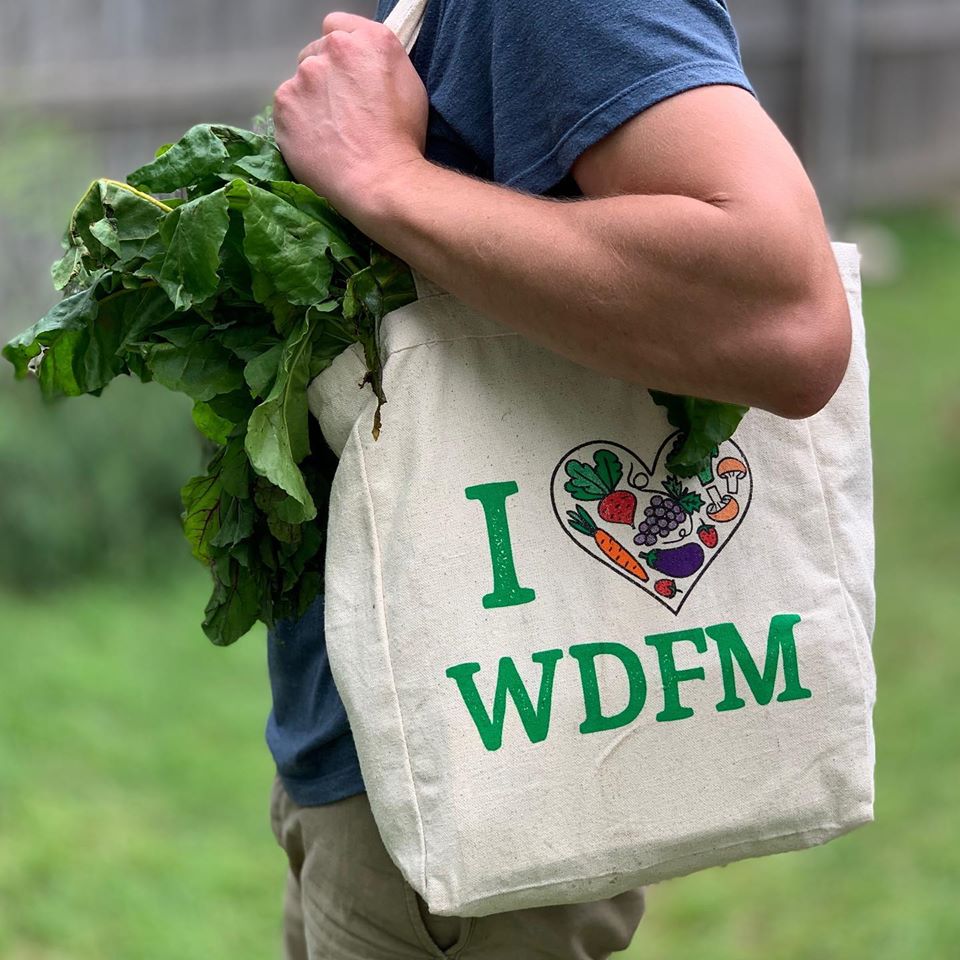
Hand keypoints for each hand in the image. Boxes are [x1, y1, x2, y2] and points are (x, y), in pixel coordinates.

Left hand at [273, 12, 428, 218]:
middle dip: (325, 76)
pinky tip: (316, 141)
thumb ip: (383, 61)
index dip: (343, 52)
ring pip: (300, 82)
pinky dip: (296, 121)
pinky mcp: (284, 103)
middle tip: (342, 112)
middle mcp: (334, 48)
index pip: (339, 26)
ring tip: (330, 133)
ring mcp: (304, 75)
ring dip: (310, 100)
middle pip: (316, 53)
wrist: (378, 182)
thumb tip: (367, 62)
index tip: (348, 75)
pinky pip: (286, 107)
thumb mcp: (411, 88)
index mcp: (370, 40)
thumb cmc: (401, 142)